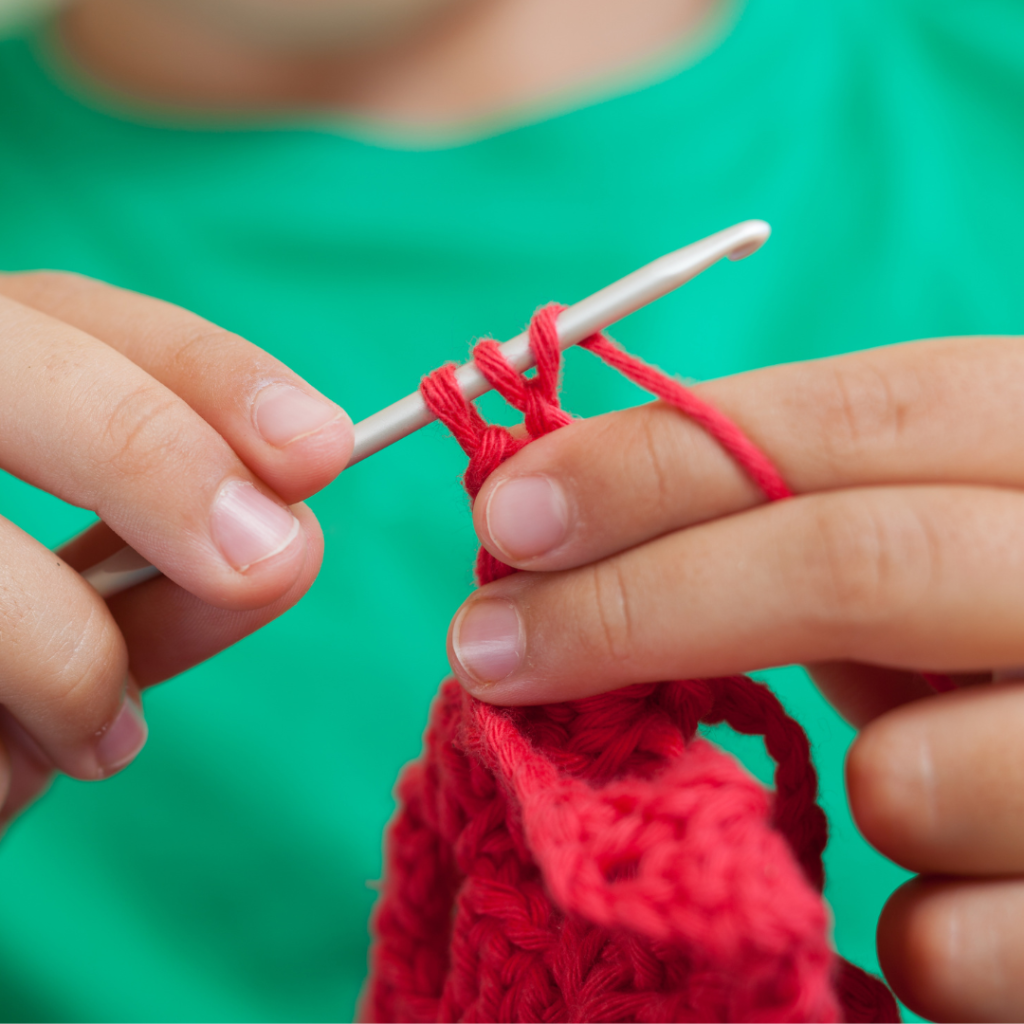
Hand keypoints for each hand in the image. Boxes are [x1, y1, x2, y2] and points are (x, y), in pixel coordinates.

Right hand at [0, 271, 351, 832]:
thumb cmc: (6, 643)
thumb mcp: (70, 585)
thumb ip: (161, 555)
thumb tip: (280, 549)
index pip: (80, 321)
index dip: (210, 373)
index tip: (321, 444)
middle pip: (12, 365)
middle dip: (156, 459)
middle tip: (269, 563)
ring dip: (67, 653)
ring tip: (101, 741)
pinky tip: (2, 776)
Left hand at [445, 334, 1023, 1020]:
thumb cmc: (984, 640)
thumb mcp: (899, 545)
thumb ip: (764, 510)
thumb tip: (549, 503)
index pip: (859, 417)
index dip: (662, 458)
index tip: (510, 508)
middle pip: (857, 564)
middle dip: (636, 606)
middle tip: (486, 643)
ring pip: (913, 778)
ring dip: (849, 791)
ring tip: (883, 791)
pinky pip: (958, 945)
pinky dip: (911, 935)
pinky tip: (944, 904)